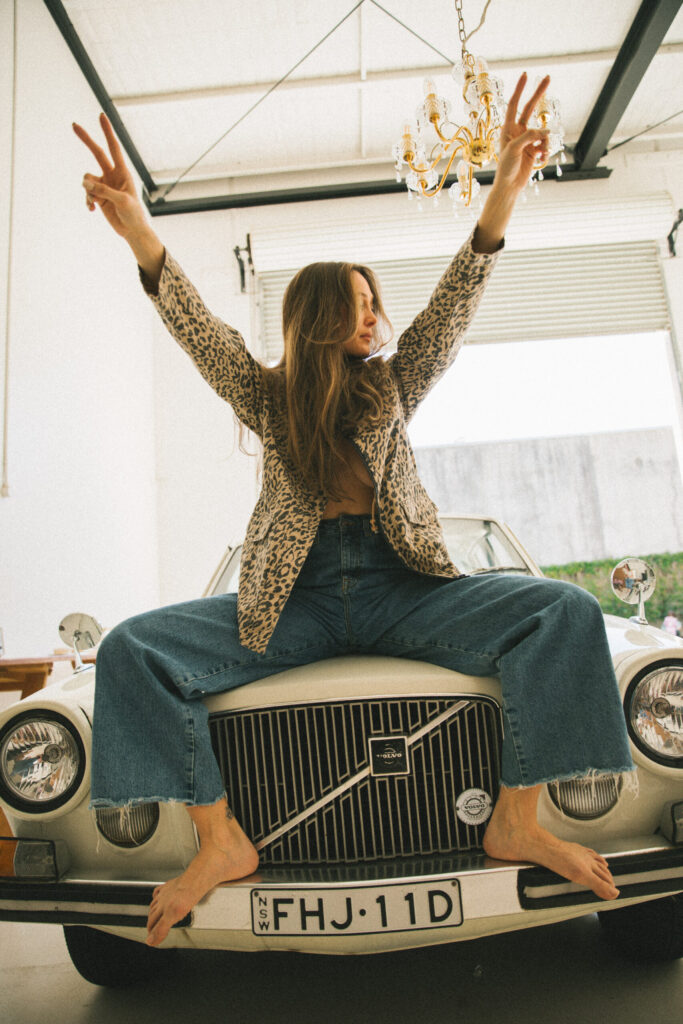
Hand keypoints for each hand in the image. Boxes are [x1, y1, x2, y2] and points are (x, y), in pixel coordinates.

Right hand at [72, 113, 148, 239]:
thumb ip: (104, 190)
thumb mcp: (121, 201)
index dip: (107, 132)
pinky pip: (86, 193)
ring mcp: (104, 185)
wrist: (132, 230)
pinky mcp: (98, 196)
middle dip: (86, 140)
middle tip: (73, 125)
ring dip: (88, 190)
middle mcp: (112, 175)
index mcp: (122, 172)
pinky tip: (92, 210)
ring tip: (95, 201)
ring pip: (86, 179)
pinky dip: (87, 200)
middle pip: (96, 153)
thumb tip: (85, 183)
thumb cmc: (133, 214)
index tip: (101, 116)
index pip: (114, 148)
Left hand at [493, 72, 550, 195]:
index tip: (526, 75)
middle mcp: (518, 131)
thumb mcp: (514, 150)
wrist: (510, 186)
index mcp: (508, 129)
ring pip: (543, 131)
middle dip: (538, 93)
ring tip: (539, 153)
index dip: (519, 89)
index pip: (514, 104)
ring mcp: (527, 140)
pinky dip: (546, 151)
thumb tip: (544, 131)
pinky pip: (546, 144)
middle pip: (530, 107)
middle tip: (548, 77)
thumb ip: (528, 136)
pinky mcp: (535, 149)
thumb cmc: (506, 168)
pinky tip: (541, 160)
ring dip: (544, 142)